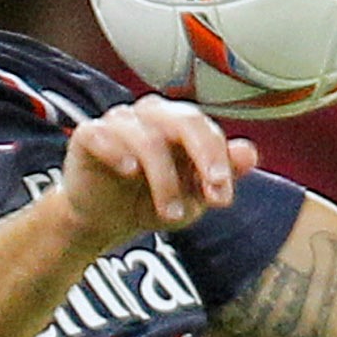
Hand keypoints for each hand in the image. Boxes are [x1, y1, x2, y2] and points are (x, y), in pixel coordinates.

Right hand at [56, 95, 259, 248]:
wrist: (101, 221)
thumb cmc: (147, 200)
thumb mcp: (190, 198)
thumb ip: (218, 177)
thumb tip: (249, 153)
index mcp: (178, 124)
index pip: (206, 129)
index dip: (218, 160)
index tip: (223, 198)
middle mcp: (150, 116)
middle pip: (183, 120)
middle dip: (203, 156)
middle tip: (211, 193)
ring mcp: (118, 122)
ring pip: (147, 136)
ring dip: (164, 178)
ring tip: (169, 214)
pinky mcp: (87, 135)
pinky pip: (101, 133)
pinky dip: (116, 151)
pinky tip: (128, 170)